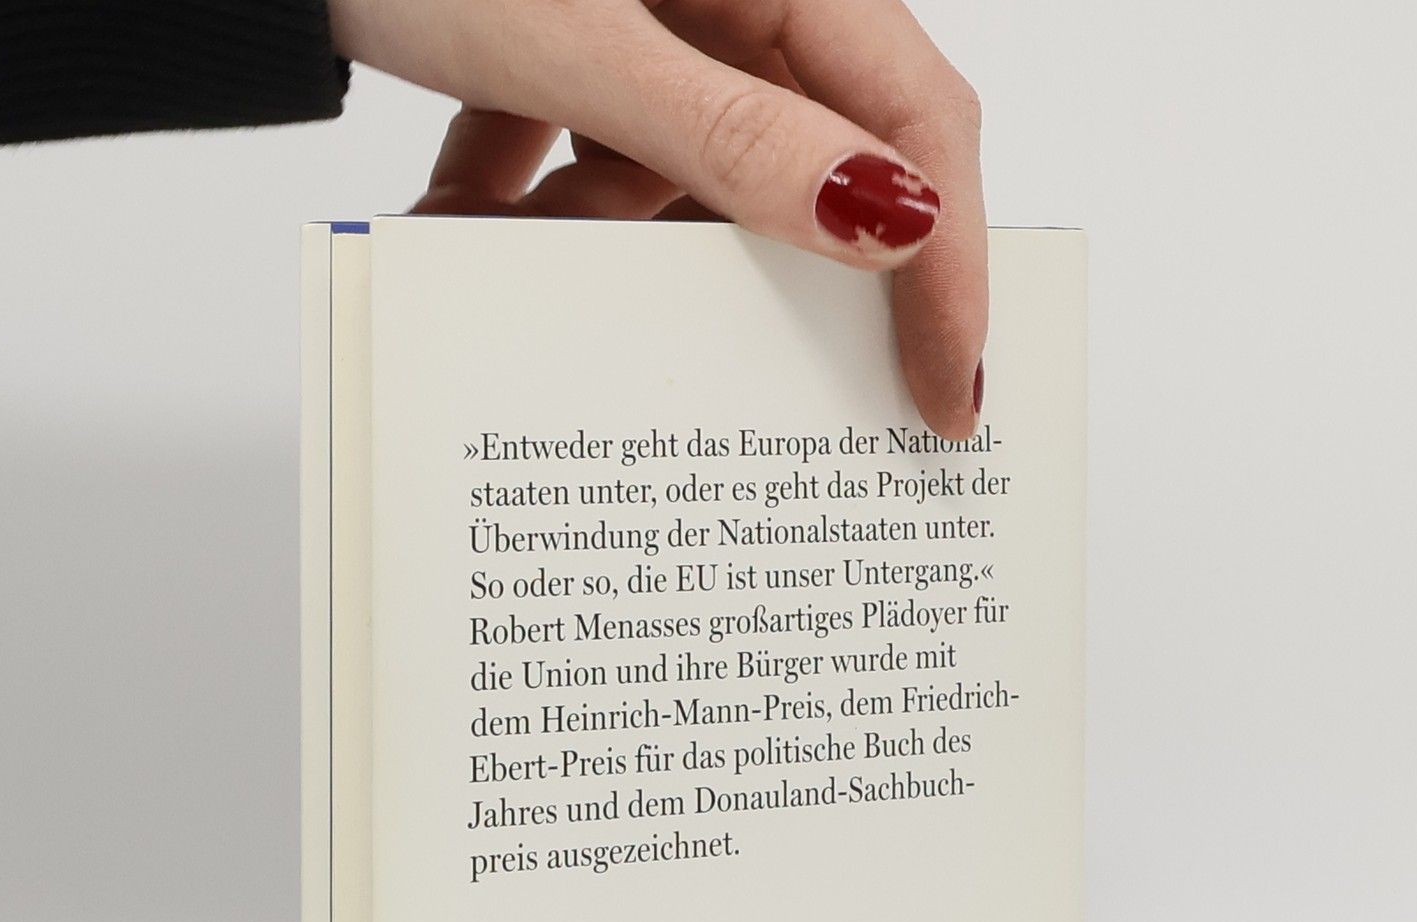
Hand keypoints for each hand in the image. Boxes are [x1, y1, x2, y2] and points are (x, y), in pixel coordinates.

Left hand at [329, 0, 985, 437]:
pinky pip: (587, 156)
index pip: (916, 119)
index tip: (950, 388)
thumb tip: (887, 219)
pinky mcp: (561, 44)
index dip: (949, 261)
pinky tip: (466, 227)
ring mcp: (642, 14)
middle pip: (807, 158)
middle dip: (763, 272)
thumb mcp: (579, 37)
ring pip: (685, 175)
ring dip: (613, 246)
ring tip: (529, 274)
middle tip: (770, 389)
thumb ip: (730, 135)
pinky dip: (534, 208)